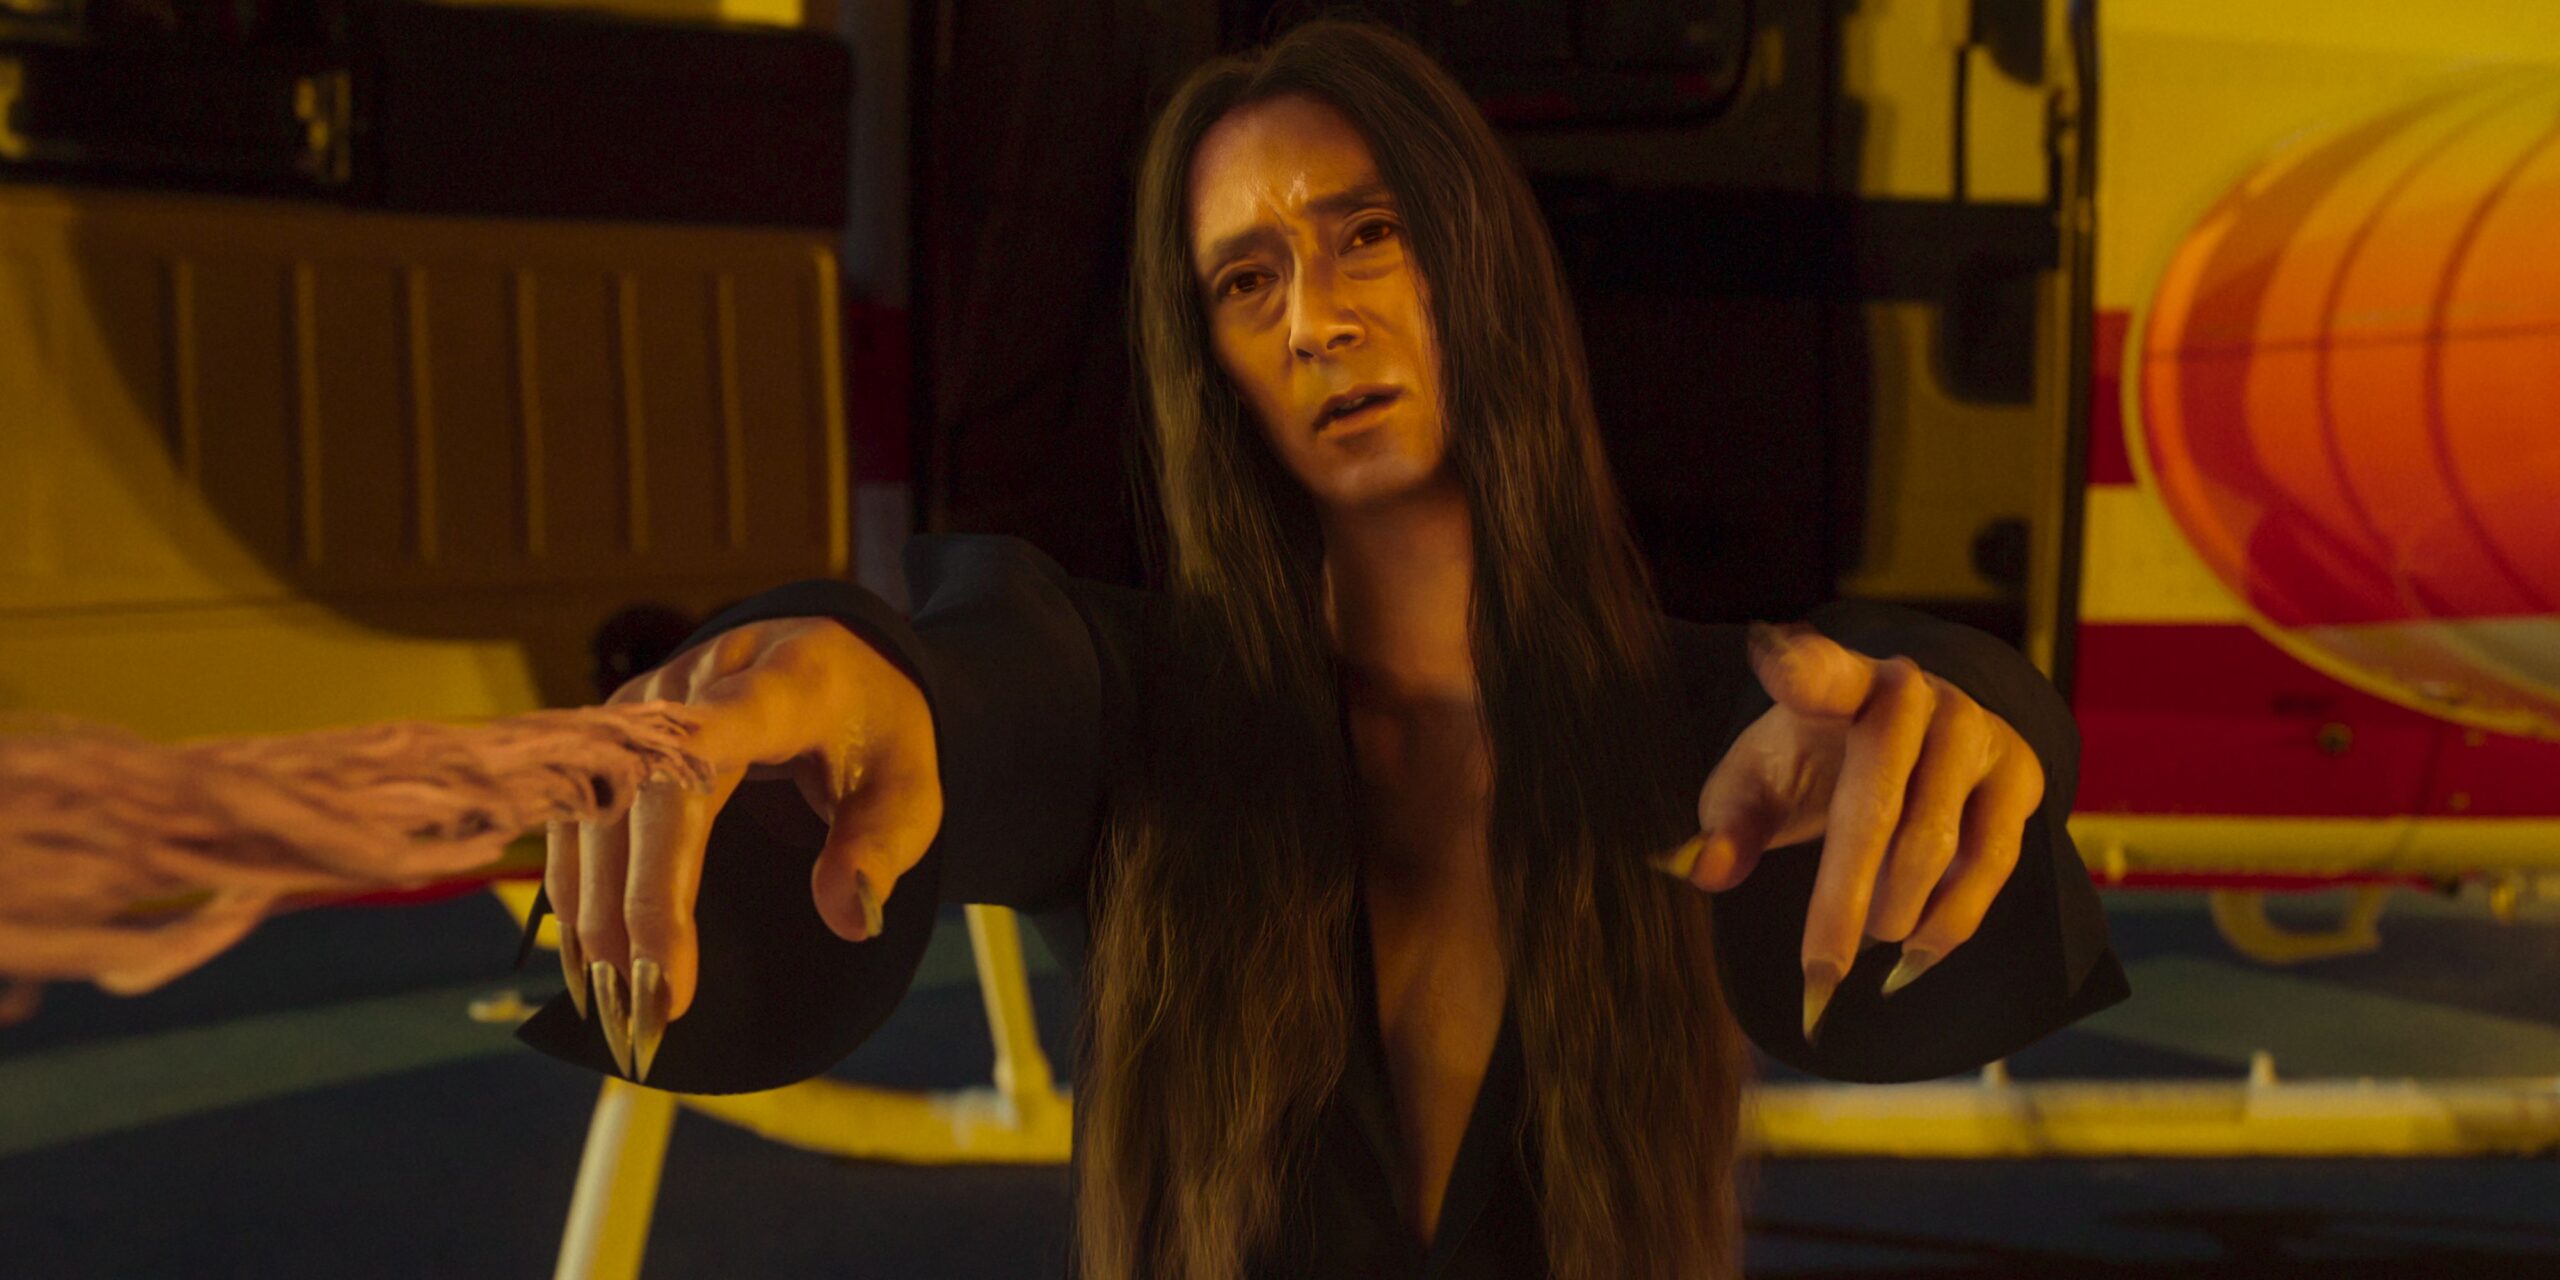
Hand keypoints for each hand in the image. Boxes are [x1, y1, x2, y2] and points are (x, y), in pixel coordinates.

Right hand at [553, 617, 941, 1082]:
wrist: (835, 657)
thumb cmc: (874, 727)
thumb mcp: (910, 786)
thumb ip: (883, 848)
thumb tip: (847, 919)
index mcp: (781, 685)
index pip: (709, 744)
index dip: (670, 857)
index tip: (663, 947)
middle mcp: (695, 684)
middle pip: (642, 796)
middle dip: (635, 909)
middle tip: (646, 1008)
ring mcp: (645, 703)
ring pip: (593, 806)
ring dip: (592, 910)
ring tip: (612, 1003)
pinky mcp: (616, 731)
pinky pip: (578, 810)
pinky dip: (576, 887)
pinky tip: (587, 956)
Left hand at [1651, 622, 2044, 1043]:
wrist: (1914, 741)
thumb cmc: (1815, 759)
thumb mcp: (1761, 782)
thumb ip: (1729, 823)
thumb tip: (1702, 871)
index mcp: (1836, 681)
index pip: (1816, 670)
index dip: (1799, 667)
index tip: (1774, 660)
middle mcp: (1913, 694)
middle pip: (1875, 807)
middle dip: (1842, 902)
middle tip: (1818, 972)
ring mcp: (1974, 728)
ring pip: (1936, 845)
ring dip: (1895, 915)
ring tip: (1863, 951)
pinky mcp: (2020, 772)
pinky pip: (1990, 863)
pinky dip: (1951, 923)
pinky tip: (1916, 957)